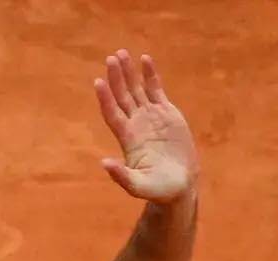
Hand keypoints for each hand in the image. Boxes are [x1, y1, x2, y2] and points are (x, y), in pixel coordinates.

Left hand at [93, 50, 198, 203]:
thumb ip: (121, 176)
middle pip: (122, 96)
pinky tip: (145, 59)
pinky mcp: (167, 113)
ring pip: (137, 90)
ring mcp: (151, 117)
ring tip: (122, 54)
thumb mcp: (138, 186)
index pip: (112, 114)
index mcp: (128, 139)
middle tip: (111, 58)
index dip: (105, 99)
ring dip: (129, 73)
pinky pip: (156, 89)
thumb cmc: (158, 189)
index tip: (98, 82)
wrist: (179, 185)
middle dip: (116, 78)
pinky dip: (151, 75)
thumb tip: (104, 163)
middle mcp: (136, 124)